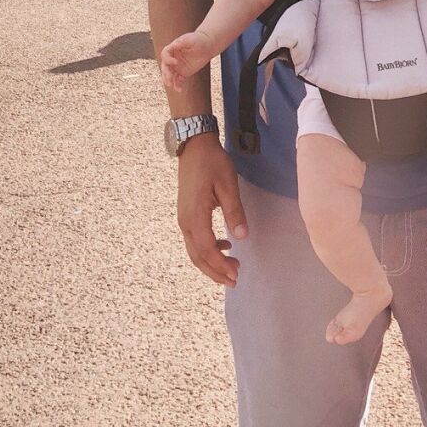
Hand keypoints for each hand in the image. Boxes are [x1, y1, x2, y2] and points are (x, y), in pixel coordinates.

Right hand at [160, 30, 213, 90]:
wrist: (207, 46)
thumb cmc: (198, 40)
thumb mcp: (190, 39)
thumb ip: (182, 42)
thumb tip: (175, 44)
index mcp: (172, 49)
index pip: (164, 55)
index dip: (168, 59)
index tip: (175, 62)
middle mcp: (172, 59)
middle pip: (165, 67)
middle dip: (166, 73)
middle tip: (170, 78)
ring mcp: (177, 67)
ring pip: (169, 75)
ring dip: (169, 80)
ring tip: (171, 85)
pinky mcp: (183, 73)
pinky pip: (178, 80)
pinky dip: (177, 85)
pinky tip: (179, 90)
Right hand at [176, 133, 247, 286]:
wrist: (194, 146)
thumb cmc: (213, 162)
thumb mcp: (228, 185)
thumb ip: (234, 211)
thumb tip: (242, 237)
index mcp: (195, 216)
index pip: (207, 249)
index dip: (221, 265)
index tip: (237, 273)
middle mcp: (185, 221)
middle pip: (197, 256)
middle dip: (215, 271)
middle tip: (234, 280)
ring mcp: (183, 218)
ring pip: (194, 251)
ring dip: (211, 263)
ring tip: (231, 268)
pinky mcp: (186, 214)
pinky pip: (194, 240)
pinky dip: (207, 250)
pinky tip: (224, 246)